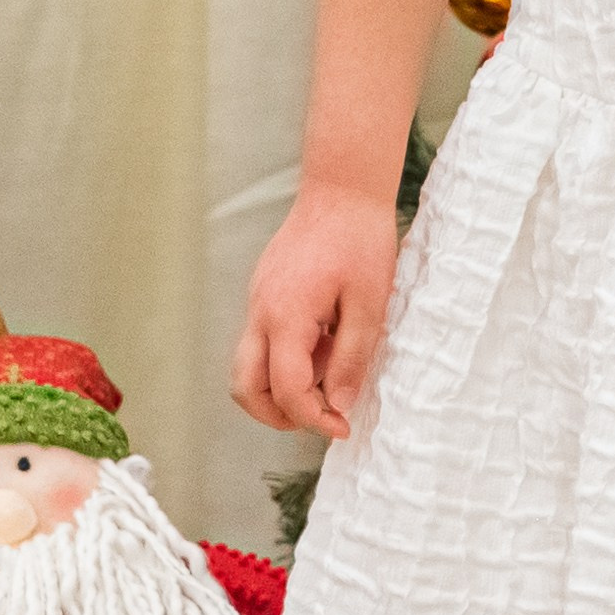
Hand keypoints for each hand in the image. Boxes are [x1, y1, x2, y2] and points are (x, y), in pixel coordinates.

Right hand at [230, 186, 399, 438]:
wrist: (343, 187)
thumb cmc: (360, 238)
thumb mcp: (369, 303)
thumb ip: (351, 358)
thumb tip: (338, 404)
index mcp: (286, 317)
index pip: (285, 390)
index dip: (313, 419)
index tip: (342, 426)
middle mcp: (260, 312)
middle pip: (245, 388)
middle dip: (277, 416)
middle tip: (320, 417)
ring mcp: (257, 301)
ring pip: (247, 366)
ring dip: (279, 388)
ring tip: (327, 377)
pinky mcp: (263, 291)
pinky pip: (262, 339)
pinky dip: (284, 358)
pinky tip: (324, 344)